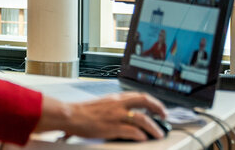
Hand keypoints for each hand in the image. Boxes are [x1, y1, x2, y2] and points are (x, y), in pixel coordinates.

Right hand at [35, 92, 167, 140]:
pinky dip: (140, 135)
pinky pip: (131, 131)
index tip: (159, 108)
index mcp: (116, 97)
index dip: (153, 102)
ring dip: (153, 127)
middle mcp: (118, 104)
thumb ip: (116, 106)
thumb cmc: (83, 111)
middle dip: (158, 109)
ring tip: (158, 134)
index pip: (140, 95)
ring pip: (142, 118)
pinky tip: (143, 138)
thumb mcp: (103, 103)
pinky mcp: (112, 127)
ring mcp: (116, 115)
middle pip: (145, 102)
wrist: (70, 114)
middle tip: (165, 117)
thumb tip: (128, 112)